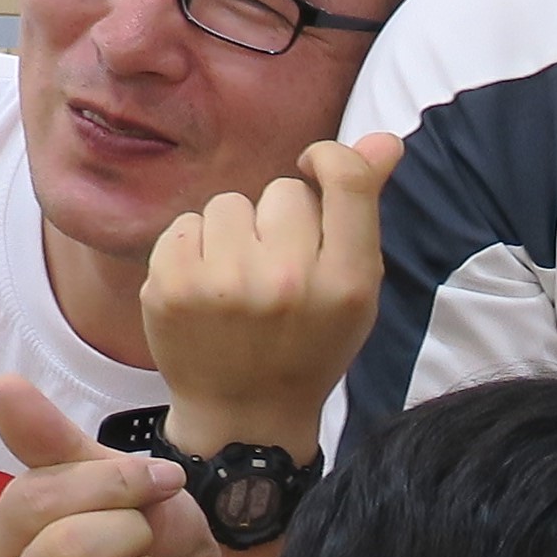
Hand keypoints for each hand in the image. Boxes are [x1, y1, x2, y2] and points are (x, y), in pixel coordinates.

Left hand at [150, 135, 398, 456]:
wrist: (244, 416)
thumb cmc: (308, 343)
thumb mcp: (354, 287)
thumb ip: (363, 210)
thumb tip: (384, 140)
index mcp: (345, 282)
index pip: (344, 177)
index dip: (328, 160)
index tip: (314, 172)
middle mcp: (287, 281)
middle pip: (283, 191)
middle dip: (279, 219)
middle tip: (277, 269)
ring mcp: (224, 286)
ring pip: (229, 204)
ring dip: (233, 233)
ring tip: (238, 280)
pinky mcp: (172, 288)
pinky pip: (186, 224)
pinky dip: (194, 249)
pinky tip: (205, 287)